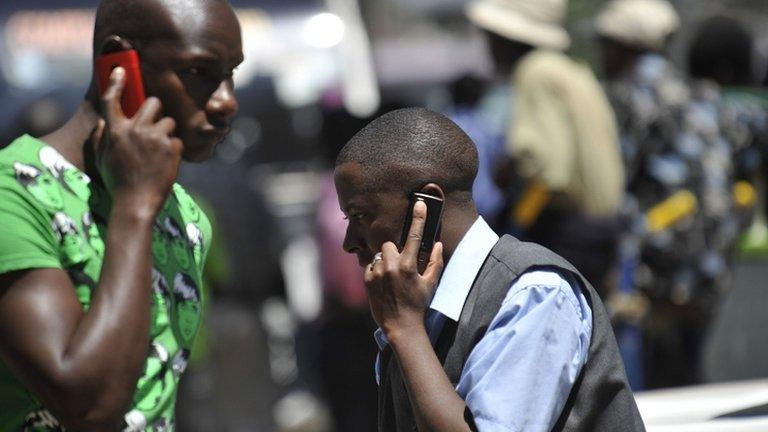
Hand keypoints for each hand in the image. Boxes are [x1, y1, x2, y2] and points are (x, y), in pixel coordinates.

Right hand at [93, 67, 181, 213]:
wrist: (136, 204)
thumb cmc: (117, 182)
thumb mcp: (102, 159)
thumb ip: (101, 137)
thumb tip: (104, 121)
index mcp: (115, 131)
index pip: (113, 100)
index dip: (116, 83)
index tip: (121, 71)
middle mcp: (135, 130)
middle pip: (153, 103)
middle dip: (156, 112)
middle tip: (154, 126)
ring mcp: (155, 138)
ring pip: (169, 121)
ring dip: (166, 133)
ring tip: (159, 152)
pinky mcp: (171, 148)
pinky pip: (177, 140)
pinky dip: (174, 150)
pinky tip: (165, 164)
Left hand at [365, 200, 443, 339]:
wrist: (401, 327)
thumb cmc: (418, 305)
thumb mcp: (431, 284)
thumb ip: (435, 262)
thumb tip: (437, 244)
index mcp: (408, 266)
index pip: (414, 236)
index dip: (418, 217)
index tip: (419, 203)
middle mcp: (391, 266)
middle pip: (389, 244)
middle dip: (395, 250)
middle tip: (402, 264)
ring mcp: (377, 273)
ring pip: (380, 254)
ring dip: (386, 260)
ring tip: (393, 277)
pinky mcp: (367, 280)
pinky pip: (371, 266)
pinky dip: (377, 270)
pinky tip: (384, 284)